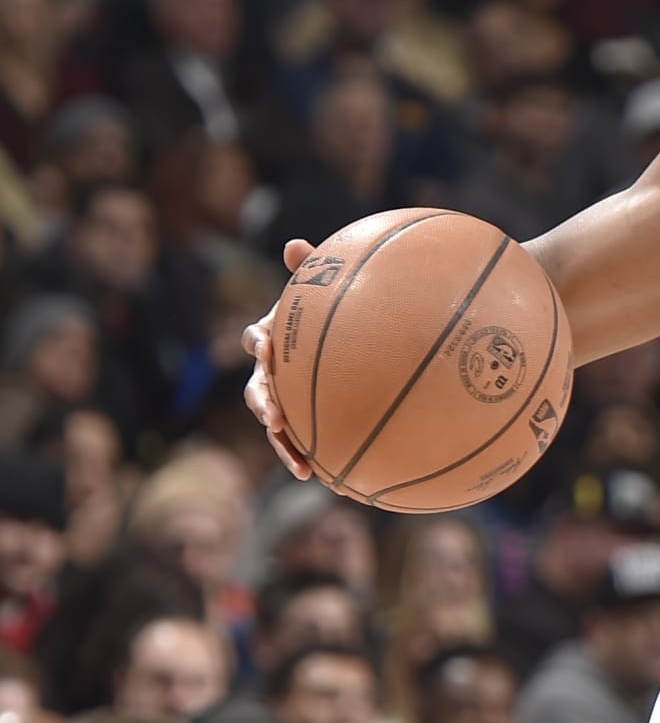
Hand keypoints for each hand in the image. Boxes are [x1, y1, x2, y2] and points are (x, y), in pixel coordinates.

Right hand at [242, 237, 314, 480]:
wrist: (341, 349)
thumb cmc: (326, 315)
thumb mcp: (321, 291)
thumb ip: (310, 269)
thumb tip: (294, 244)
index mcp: (272, 338)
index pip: (255, 338)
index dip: (257, 341)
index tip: (266, 345)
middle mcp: (270, 373)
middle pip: (256, 390)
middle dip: (262, 404)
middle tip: (273, 415)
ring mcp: (282, 400)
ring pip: (274, 425)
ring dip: (282, 444)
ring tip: (299, 465)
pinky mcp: (298, 423)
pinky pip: (297, 444)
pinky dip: (303, 459)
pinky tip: (321, 479)